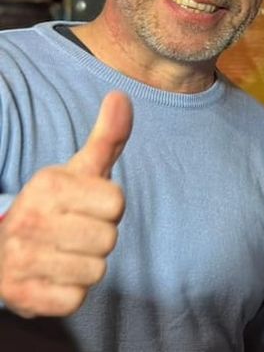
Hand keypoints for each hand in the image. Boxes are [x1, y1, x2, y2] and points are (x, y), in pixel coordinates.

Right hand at [0, 91, 132, 317]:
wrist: (2, 250)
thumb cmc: (55, 206)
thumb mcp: (79, 170)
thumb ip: (107, 137)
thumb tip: (122, 95)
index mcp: (48, 186)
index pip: (117, 204)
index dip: (109, 208)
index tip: (86, 206)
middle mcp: (29, 220)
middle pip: (109, 239)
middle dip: (99, 237)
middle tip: (75, 232)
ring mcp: (22, 260)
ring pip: (96, 270)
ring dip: (86, 266)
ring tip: (63, 253)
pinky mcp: (22, 296)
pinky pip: (76, 299)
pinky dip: (71, 292)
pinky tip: (53, 277)